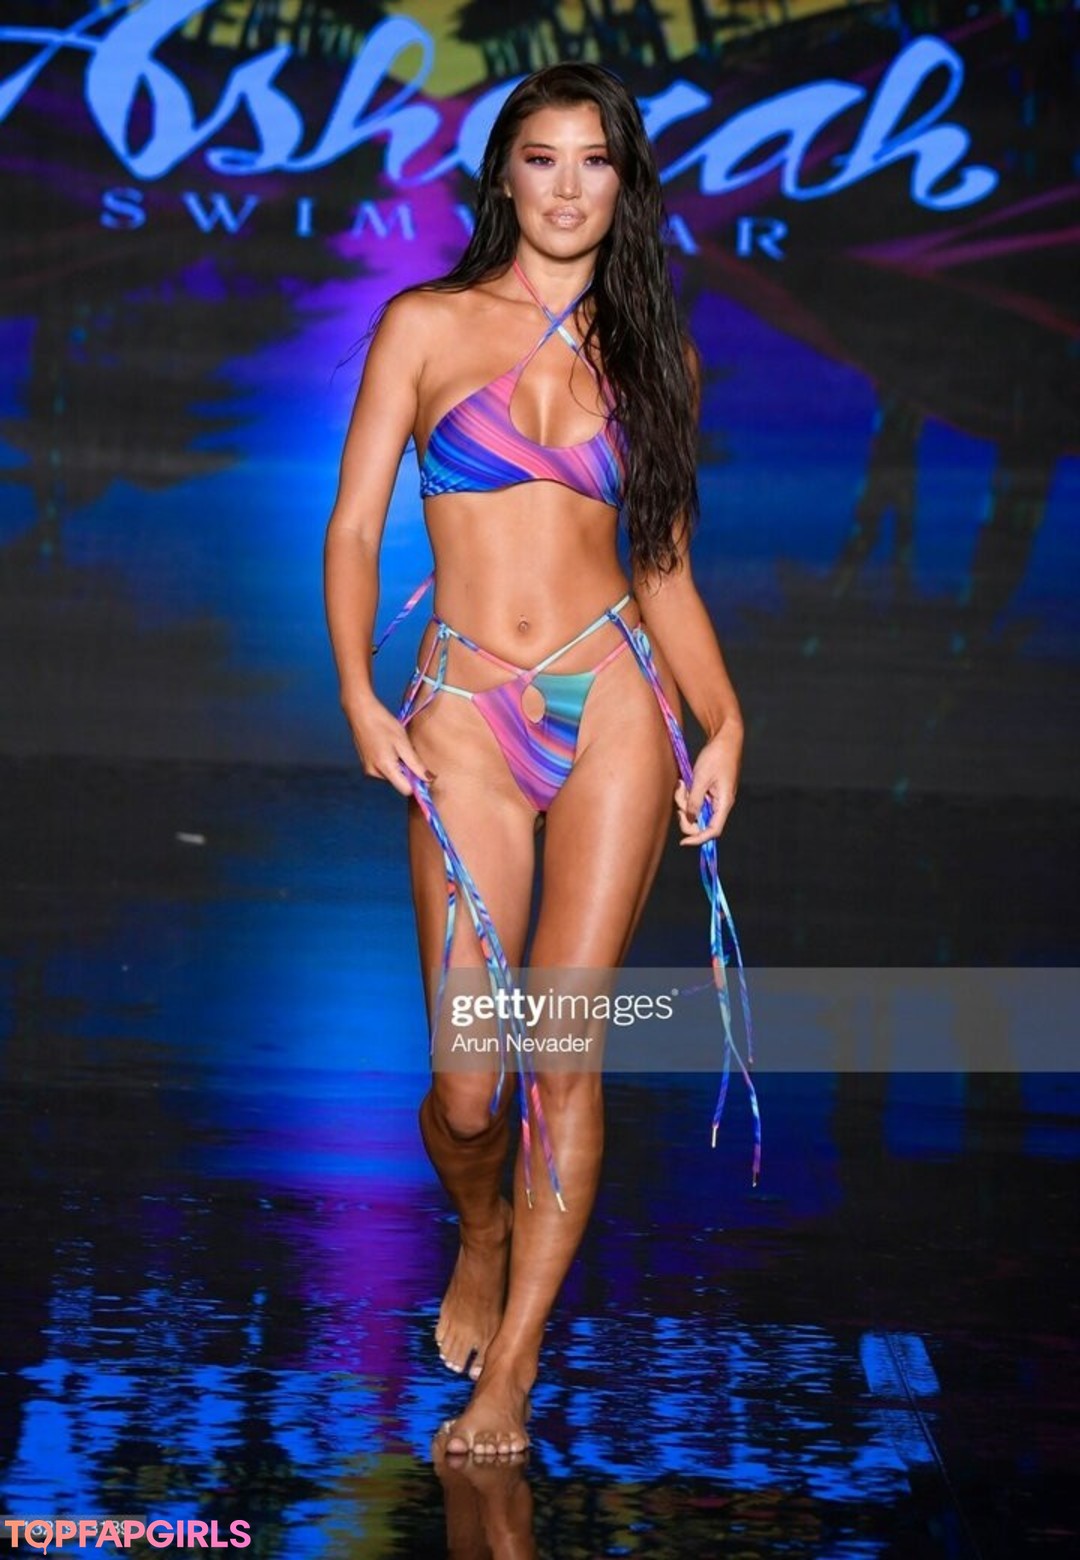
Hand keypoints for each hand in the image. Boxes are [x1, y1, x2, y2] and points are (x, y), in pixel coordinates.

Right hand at [343, 693, 432, 798]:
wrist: (361, 712)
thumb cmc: (383, 724)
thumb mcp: (403, 743)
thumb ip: (416, 764)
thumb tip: (429, 780)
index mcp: (384, 768)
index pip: (406, 790)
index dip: (418, 783)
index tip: (424, 771)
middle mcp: (374, 774)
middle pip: (399, 783)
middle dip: (408, 772)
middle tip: (408, 752)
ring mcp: (368, 770)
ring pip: (392, 776)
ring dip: (399, 766)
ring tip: (397, 747)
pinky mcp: (366, 764)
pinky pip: (384, 770)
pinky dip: (391, 762)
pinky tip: (389, 747)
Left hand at [675, 722, 741, 845]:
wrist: (725, 738)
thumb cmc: (717, 756)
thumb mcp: (701, 778)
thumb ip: (694, 801)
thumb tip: (690, 819)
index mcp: (724, 802)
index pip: (713, 830)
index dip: (699, 839)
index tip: (683, 842)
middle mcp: (720, 803)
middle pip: (700, 821)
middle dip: (686, 812)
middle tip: (679, 794)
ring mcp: (714, 797)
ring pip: (695, 809)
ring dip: (684, 800)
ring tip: (681, 783)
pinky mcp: (708, 790)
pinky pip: (695, 799)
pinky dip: (686, 794)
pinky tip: (683, 783)